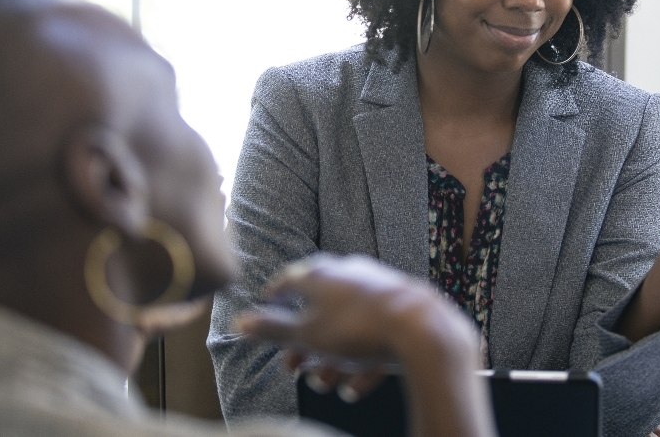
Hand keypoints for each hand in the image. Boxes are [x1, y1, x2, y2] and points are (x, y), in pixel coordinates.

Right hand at [236, 255, 494, 436]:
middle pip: (318, 311)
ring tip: (327, 383)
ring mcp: (377, 289)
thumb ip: (272, 329)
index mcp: (322, 273)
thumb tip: (238, 322)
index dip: (274, 296)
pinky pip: (374, 335)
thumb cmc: (358, 328)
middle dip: (305, 344)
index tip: (267, 305)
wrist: (421, 329)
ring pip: (346, 329)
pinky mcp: (401, 309)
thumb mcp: (306, 334)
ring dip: (332, 359)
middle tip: (294, 367)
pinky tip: (358, 385)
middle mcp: (349, 273)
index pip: (289, 280)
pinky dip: (362, 360)